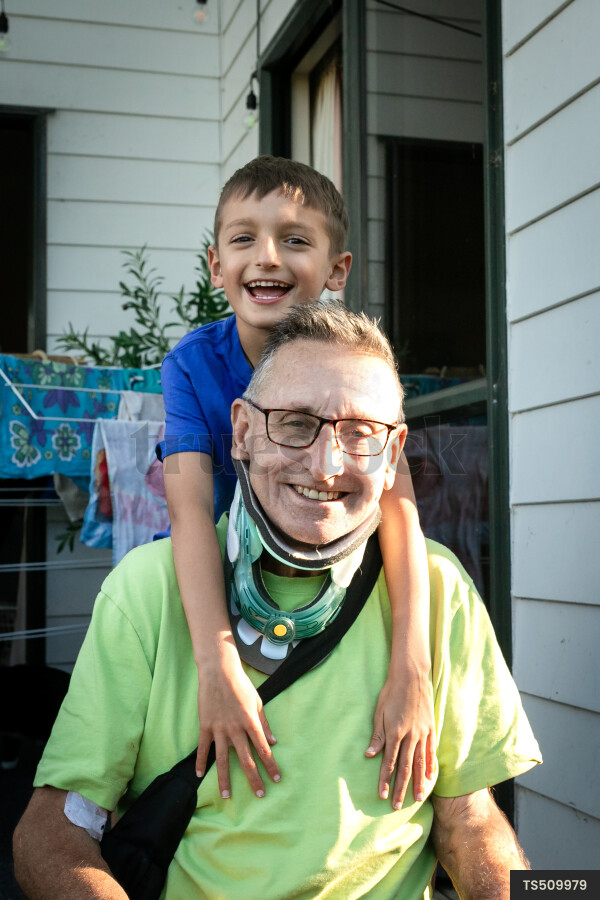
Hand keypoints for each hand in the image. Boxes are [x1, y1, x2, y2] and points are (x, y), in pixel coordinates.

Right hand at [196, 643, 280, 798]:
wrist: (218, 671)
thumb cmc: (241, 684)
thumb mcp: (257, 701)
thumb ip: (264, 723)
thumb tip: (273, 742)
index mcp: (251, 722)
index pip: (264, 749)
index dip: (271, 765)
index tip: (277, 779)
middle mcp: (236, 729)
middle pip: (246, 759)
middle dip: (254, 779)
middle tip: (260, 795)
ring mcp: (219, 729)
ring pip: (222, 759)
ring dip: (225, 779)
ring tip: (227, 795)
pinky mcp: (205, 726)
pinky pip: (202, 748)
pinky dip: (200, 762)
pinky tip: (199, 775)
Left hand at [364, 669, 435, 808]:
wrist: (411, 677)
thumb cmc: (391, 693)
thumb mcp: (379, 712)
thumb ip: (377, 735)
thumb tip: (369, 755)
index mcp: (394, 732)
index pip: (389, 762)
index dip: (385, 780)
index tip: (382, 795)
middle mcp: (410, 736)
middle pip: (406, 767)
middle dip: (401, 788)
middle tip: (397, 806)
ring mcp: (422, 733)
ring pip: (420, 763)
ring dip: (418, 782)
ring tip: (418, 799)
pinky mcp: (430, 729)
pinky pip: (431, 751)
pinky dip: (430, 766)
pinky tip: (430, 777)